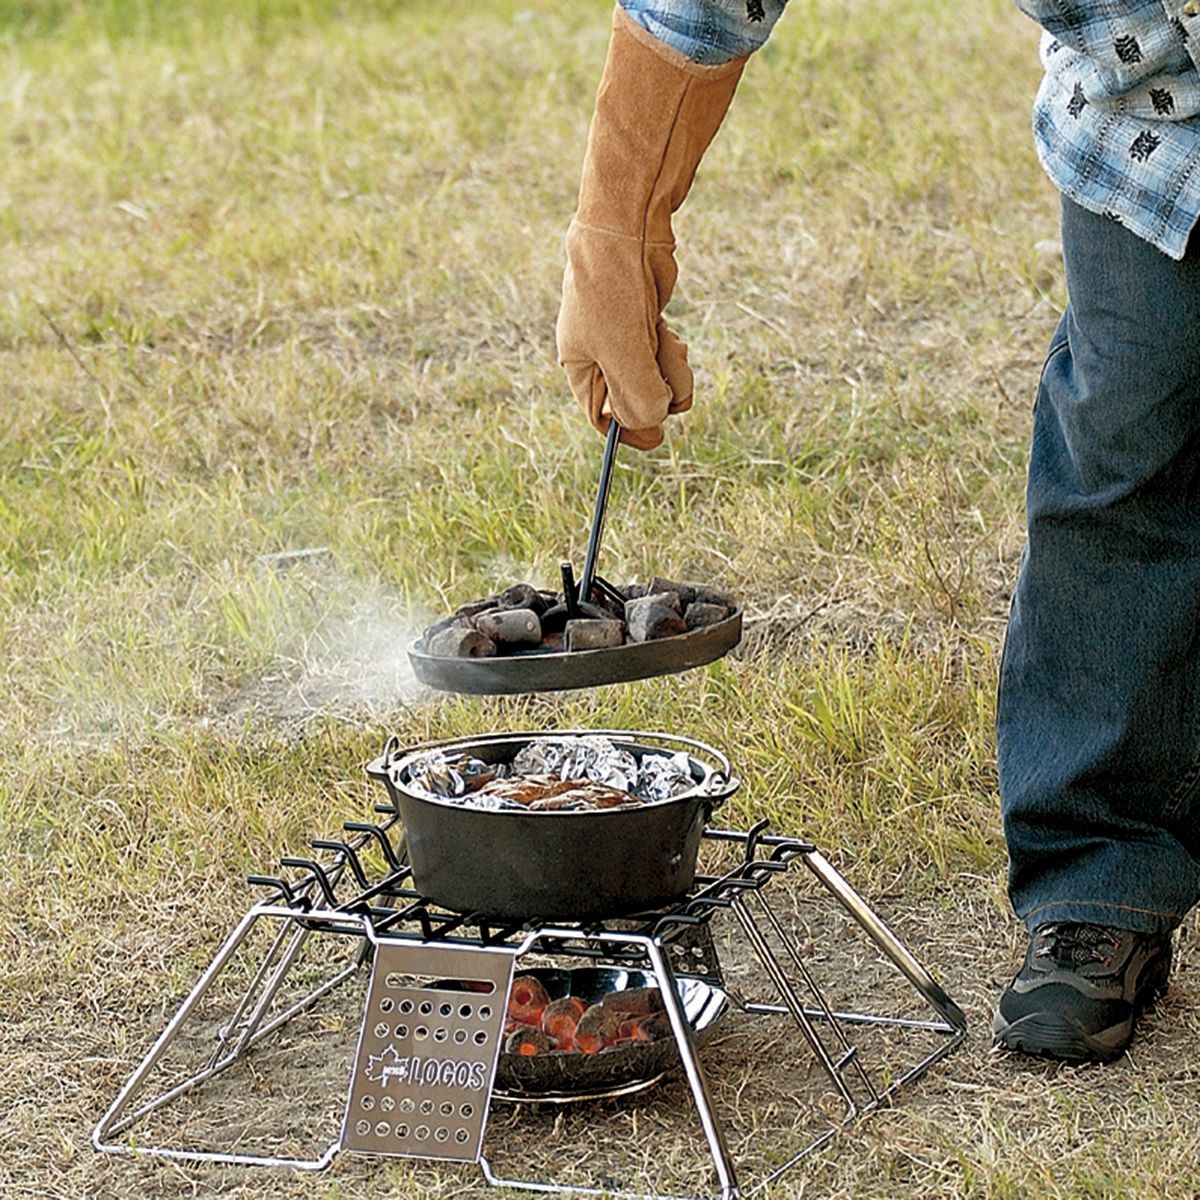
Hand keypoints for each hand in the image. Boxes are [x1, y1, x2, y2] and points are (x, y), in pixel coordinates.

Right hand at [555, 7, 744, 450]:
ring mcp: (626, 343)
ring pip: (658, 383)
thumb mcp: (624, 355)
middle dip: (654, 392)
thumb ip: (638, 398)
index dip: (627, 432)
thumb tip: (656, 422)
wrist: (627, 233)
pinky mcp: (648, 328)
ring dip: (669, 370)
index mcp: (579, 368)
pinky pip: (667, 360)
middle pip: (636, 403)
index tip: (655, 440)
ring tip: (665, 340)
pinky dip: (672, 352)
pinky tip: (665, 327)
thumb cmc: (613, 293)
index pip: (602, 416)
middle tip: (661, 372)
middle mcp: (599, 358)